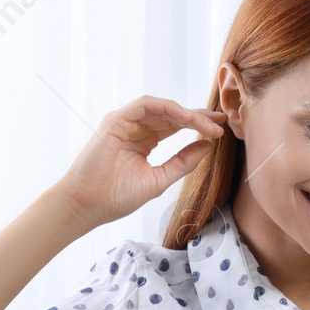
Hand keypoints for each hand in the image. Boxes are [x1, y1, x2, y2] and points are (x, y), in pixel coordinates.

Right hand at [55, 96, 227, 230]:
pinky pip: (146, 105)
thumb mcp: (159, 179)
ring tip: (208, 123)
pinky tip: (186, 118)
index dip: (197, 126)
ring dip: (187, 114)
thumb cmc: (117, 197)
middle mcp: (134, 128)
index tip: (219, 131)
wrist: (88, 205)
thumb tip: (207, 146)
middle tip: (221, 120)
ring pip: (161, 108)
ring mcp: (124, 122)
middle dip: (197, 116)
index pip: (174, 127)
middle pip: (171, 115)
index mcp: (143, 142)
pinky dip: (168, 109)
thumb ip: (183, 162)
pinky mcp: (116, 120)